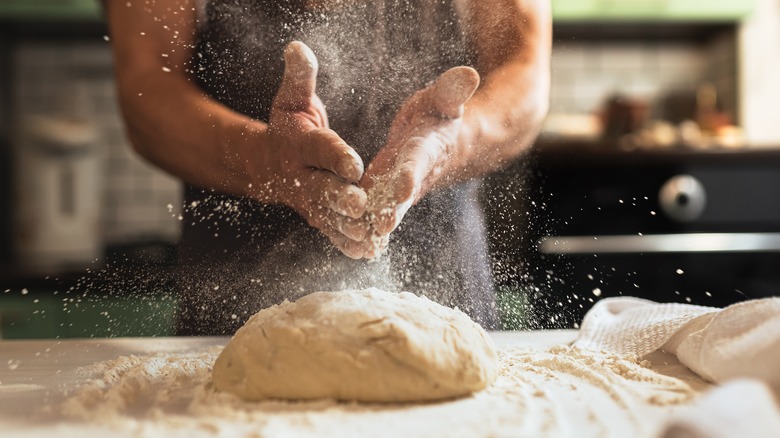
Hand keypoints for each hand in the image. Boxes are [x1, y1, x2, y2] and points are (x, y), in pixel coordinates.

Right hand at [246, 41, 368, 257]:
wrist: (266, 163)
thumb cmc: (288, 126)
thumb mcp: (292, 99)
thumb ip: (300, 77)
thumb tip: (297, 47)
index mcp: (299, 145)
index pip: (319, 149)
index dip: (336, 155)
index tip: (355, 163)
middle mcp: (301, 176)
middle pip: (322, 188)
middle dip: (340, 197)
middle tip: (361, 205)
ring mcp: (307, 201)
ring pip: (327, 216)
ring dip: (347, 227)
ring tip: (370, 235)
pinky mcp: (315, 217)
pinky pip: (330, 232)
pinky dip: (346, 243)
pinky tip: (367, 252)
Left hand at [357, 67, 480, 257]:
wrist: (444, 142)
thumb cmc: (439, 114)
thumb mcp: (444, 99)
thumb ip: (452, 90)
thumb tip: (469, 73)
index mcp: (427, 148)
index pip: (418, 161)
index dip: (410, 174)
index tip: (402, 188)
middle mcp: (415, 173)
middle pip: (403, 195)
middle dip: (392, 211)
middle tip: (380, 228)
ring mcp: (400, 188)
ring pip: (387, 209)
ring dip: (375, 226)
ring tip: (360, 243)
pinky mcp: (386, 194)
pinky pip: (376, 212)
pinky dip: (367, 228)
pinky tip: (353, 246)